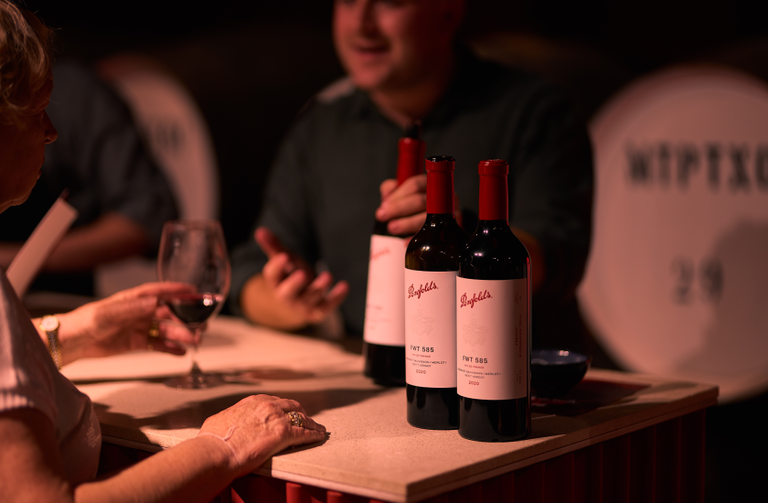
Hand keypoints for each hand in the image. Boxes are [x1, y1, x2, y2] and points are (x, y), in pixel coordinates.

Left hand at [54, 282, 198, 363]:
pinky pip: (157, 344)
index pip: (160, 292)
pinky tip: (181, 352)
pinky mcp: (136, 342)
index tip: (195, 291)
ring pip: (166, 330)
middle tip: (201, 325)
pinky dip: (169, 348)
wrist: (72, 342)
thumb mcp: (108, 313)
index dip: (178, 291)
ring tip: (195, 341)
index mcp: (134, 299)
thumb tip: (154, 302)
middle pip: (168, 314)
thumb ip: (132, 308)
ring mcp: (139, 327)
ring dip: (181, 335)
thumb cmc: (85, 321)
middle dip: (186, 319)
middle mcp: (140, 312)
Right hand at [198, 394, 325, 476]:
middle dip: (299, 413)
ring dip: (311, 423)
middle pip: (291, 406)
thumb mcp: (219, 420)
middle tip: (305, 419)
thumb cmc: (212, 440)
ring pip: (302, 418)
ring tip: (318, 428)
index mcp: (253, 401)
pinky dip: (314, 434)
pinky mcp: (284, 434)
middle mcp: (268, 406)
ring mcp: (277, 418)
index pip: (274, 401)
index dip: (283, 407)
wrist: (216, 451)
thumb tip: (224, 422)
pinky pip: (305, 433)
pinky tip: (319, 436)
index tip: (287, 412)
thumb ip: (229, 418)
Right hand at [251, 227, 348, 328]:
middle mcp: (286, 297)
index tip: (284, 256)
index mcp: (275, 282)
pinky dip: (336, 298)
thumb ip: (274, 246)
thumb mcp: (283, 261)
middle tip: (303, 274)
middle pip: (287, 293)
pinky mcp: (317, 312)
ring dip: (319, 288)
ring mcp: (302, 306)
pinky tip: (344, 286)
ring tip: (327, 276)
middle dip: (295, 284)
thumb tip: (260, 231)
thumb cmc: (290, 276)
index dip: (277, 266)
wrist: (296, 304)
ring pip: (309, 299)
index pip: (272, 275)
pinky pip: (326, 307)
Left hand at [375, 174, 461, 234]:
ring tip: (392, 228)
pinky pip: (436, 234)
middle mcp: (440, 196)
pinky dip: (417, 238)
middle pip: (420, 200)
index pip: (414, 185)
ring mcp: (449, 211)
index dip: (397, 195)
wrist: (441, 222)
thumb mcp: (405, 194)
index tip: (383, 205)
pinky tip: (406, 242)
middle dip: (399, 208)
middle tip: (383, 216)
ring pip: (427, 217)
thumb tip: (386, 195)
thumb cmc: (419, 207)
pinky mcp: (453, 227)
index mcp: (429, 184)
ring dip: (407, 223)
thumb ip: (393, 190)